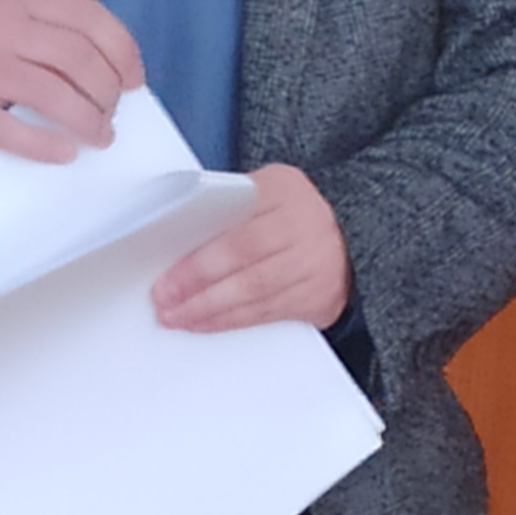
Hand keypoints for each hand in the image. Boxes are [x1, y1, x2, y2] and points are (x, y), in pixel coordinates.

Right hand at [0, 0, 143, 164]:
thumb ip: (42, 26)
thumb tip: (105, 64)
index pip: (87, 16)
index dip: (122, 50)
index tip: (134, 79)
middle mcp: (0, 27)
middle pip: (78, 58)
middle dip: (107, 92)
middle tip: (111, 113)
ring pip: (54, 94)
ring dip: (87, 121)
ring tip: (99, 136)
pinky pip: (13, 129)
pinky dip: (46, 145)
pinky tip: (64, 153)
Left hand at [151, 164, 352, 333]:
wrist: (350, 234)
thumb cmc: (289, 212)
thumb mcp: (265, 191)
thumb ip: (228, 207)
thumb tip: (175, 238)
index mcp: (282, 191)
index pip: (236, 225)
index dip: (200, 256)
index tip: (166, 273)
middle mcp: (302, 226)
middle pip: (244, 261)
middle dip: (197, 285)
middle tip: (164, 300)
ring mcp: (313, 263)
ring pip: (254, 293)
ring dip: (209, 310)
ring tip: (177, 316)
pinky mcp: (316, 296)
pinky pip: (266, 313)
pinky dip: (231, 321)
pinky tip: (204, 323)